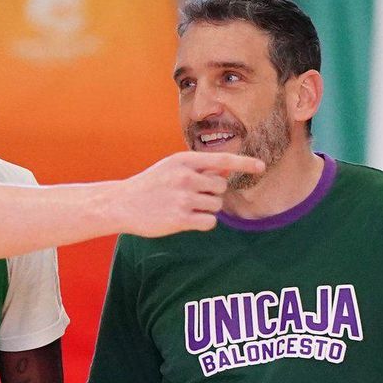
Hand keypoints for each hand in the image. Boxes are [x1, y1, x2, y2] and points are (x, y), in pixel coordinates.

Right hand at [118, 151, 265, 236]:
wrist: (121, 203)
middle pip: (222, 186)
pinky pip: (210, 222)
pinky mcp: (180, 219)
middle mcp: (185, 177)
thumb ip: (199, 168)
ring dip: (207, 209)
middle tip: (193, 197)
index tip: (261, 166)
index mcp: (184, 160)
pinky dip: (204, 222)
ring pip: (216, 205)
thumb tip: (228, 167)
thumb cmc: (150, 185)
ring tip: (186, 207)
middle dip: (213, 193)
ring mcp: (183, 198)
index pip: (223, 160)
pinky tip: (188, 220)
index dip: (245, 162)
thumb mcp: (172, 168)